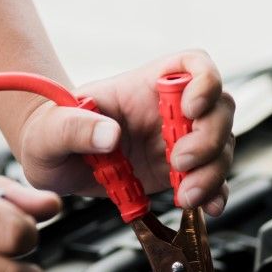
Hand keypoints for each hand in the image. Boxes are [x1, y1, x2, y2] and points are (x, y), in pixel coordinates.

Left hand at [14, 50, 235, 216]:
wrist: (52, 165)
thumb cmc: (50, 134)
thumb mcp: (51, 130)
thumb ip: (76, 127)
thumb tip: (108, 135)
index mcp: (145, 85)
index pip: (192, 65)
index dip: (204, 81)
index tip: (191, 107)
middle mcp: (170, 110)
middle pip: (218, 109)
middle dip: (209, 137)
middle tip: (180, 163)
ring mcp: (178, 142)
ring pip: (221, 146)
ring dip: (212, 172)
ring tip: (186, 195)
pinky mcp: (180, 174)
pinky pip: (212, 180)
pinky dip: (215, 193)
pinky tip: (207, 207)